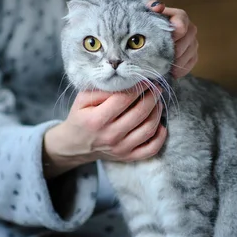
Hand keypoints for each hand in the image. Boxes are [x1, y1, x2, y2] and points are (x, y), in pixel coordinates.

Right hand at [43, 84, 166, 177]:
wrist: (75, 145)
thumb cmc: (80, 118)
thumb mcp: (82, 100)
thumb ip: (101, 90)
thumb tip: (124, 83)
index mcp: (97, 120)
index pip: (124, 99)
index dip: (138, 87)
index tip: (145, 80)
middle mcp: (110, 136)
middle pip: (139, 113)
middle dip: (152, 96)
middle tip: (156, 87)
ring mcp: (121, 148)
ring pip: (148, 129)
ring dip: (157, 112)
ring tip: (157, 101)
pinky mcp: (128, 157)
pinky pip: (151, 149)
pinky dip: (160, 137)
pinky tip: (160, 125)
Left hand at [147, 0, 198, 78]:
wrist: (151, 38)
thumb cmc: (148, 25)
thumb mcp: (147, 15)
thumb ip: (152, 9)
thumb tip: (157, 6)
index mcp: (179, 16)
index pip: (182, 21)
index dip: (175, 31)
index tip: (167, 38)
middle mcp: (189, 28)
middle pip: (188, 39)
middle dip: (175, 50)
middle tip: (162, 57)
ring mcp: (193, 42)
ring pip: (190, 53)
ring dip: (177, 61)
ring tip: (164, 67)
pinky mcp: (193, 55)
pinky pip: (191, 63)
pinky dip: (181, 69)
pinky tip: (171, 72)